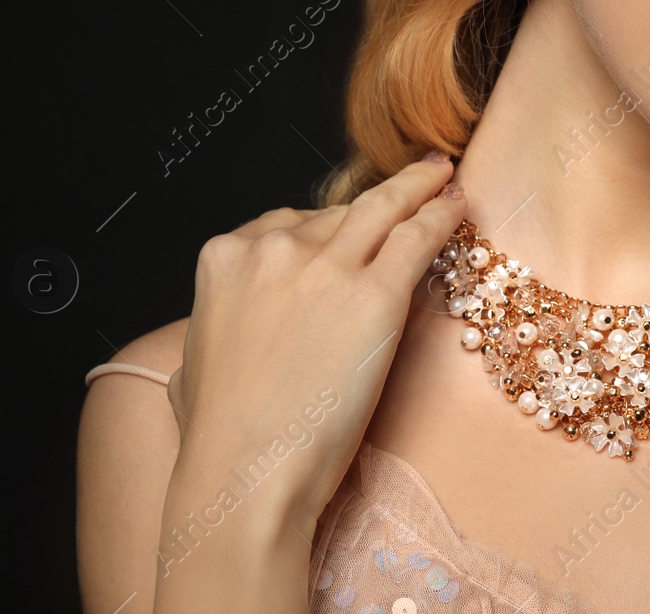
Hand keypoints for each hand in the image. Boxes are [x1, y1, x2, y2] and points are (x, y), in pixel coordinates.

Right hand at [165, 153, 465, 537]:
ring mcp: (325, 267)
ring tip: (442, 176)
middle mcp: (273, 249)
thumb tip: (231, 330)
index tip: (352, 224)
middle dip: (375, 208)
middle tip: (412, 187)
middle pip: (338, 215)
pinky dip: (440, 215)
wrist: (245, 473)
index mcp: (225, 258)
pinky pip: (416, 238)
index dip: (327, 228)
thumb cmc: (219, 436)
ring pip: (383, 208)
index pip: (290, 224)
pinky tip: (456, 205)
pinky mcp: (375, 294)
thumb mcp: (193, 363)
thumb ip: (218, 326)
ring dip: (418, 187)